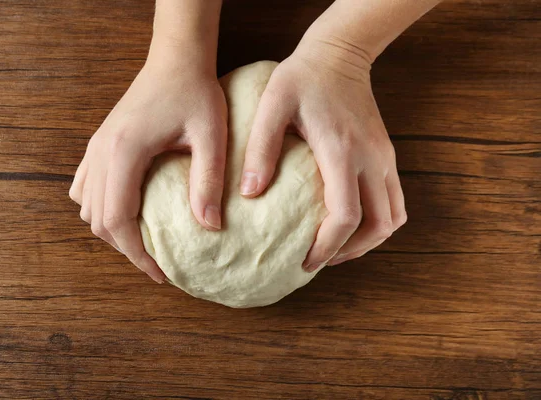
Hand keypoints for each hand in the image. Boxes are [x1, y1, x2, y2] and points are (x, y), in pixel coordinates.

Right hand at [69, 61, 226, 282]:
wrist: (175, 60)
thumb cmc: (195, 93)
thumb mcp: (211, 137)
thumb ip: (208, 181)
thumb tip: (210, 227)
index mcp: (124, 152)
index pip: (118, 220)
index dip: (136, 254)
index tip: (160, 272)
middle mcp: (101, 152)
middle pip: (98, 220)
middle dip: (126, 247)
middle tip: (157, 262)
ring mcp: (95, 148)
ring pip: (88, 207)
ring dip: (112, 229)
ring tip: (144, 241)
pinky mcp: (100, 143)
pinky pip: (86, 187)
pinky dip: (102, 208)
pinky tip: (128, 211)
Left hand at [240, 40, 406, 271]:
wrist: (341, 53)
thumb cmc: (302, 78)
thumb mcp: (273, 105)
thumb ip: (261, 148)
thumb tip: (251, 193)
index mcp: (342, 151)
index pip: (347, 215)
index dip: (328, 246)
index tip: (305, 262)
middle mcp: (371, 159)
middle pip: (377, 226)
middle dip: (349, 251)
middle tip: (318, 260)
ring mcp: (384, 158)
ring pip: (393, 218)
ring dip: (367, 241)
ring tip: (336, 249)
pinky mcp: (386, 154)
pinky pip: (396, 202)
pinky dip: (379, 222)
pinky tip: (353, 224)